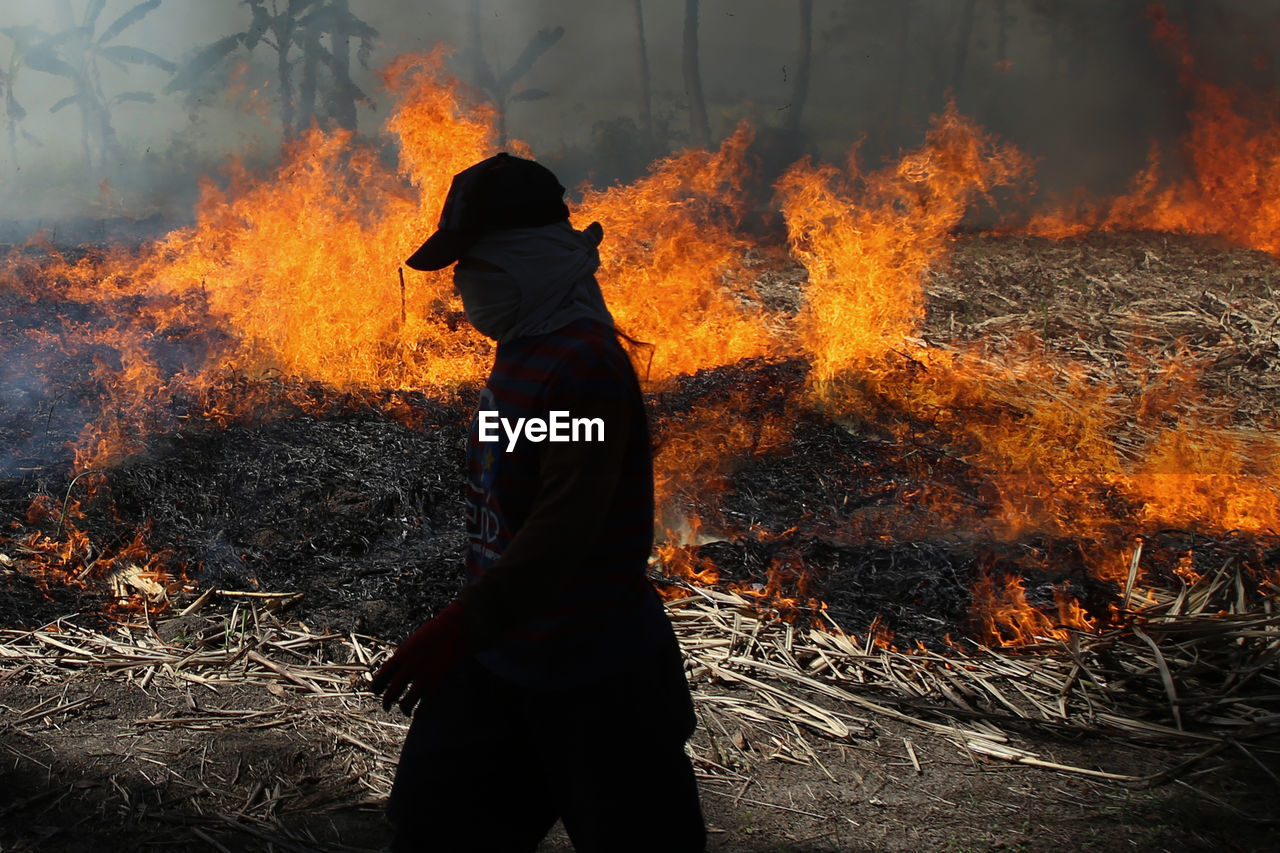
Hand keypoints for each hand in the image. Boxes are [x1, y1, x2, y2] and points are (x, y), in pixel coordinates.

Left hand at [370, 600, 465, 715]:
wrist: (454, 628)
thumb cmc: (436, 631)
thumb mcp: (413, 641)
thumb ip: (404, 656)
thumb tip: (398, 669)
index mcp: (401, 655)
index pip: (382, 675)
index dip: (376, 686)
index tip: (376, 691)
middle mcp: (409, 666)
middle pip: (391, 691)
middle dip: (387, 701)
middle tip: (387, 706)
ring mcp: (423, 675)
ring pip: (406, 701)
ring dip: (404, 709)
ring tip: (406, 711)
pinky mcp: (437, 681)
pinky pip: (425, 703)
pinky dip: (421, 711)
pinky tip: (420, 712)